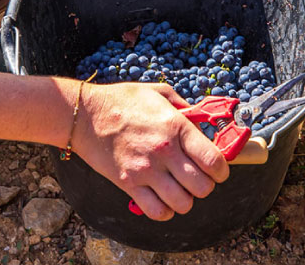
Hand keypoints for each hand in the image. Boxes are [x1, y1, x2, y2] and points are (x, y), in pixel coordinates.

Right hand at [70, 82, 229, 220]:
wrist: (83, 114)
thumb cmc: (120, 101)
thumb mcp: (157, 92)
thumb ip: (184, 106)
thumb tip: (201, 121)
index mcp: (177, 127)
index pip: (215, 162)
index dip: (221, 171)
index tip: (215, 171)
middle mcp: (165, 151)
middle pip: (203, 187)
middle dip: (204, 187)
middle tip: (194, 180)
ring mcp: (146, 169)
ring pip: (183, 203)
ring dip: (184, 200)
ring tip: (177, 191)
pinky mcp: (128, 183)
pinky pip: (157, 211)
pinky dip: (164, 211)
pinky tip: (161, 201)